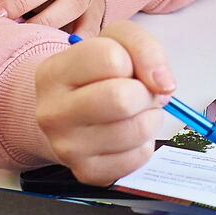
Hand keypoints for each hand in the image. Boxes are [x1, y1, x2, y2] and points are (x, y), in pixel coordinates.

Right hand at [33, 22, 174, 185]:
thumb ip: (144, 48)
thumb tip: (163, 84)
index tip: (127, 68)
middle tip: (140, 92)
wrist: (73, 114)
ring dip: (150, 117)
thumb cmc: (98, 75)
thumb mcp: (117, 42)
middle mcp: (52, 113)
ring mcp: (67, 147)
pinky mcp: (87, 172)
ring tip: (136, 112)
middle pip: (122, 99)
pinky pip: (139, 157)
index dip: (132, 61)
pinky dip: (145, 142)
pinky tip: (129, 134)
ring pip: (135, 129)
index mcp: (53, 73)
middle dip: (146, 93)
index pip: (111, 59)